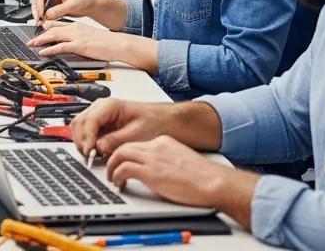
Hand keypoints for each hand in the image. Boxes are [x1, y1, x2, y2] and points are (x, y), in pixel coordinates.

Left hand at [29, 21, 128, 59]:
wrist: (118, 44)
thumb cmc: (107, 42)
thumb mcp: (89, 36)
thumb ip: (78, 38)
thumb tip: (69, 44)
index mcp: (77, 26)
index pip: (57, 25)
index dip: (45, 28)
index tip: (38, 32)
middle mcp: (75, 29)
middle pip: (52, 29)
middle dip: (39, 35)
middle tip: (31, 40)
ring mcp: (77, 37)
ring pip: (54, 36)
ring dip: (41, 40)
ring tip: (32, 44)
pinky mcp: (80, 46)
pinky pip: (61, 47)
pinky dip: (50, 49)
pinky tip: (44, 52)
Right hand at [31, 0, 125, 29]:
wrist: (91, 6)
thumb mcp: (72, 4)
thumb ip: (59, 9)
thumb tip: (48, 14)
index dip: (39, 5)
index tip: (41, 14)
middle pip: (38, 2)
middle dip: (37, 11)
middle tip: (39, 20)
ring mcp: (52, 2)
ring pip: (40, 9)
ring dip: (39, 16)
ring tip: (42, 23)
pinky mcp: (54, 10)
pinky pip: (45, 15)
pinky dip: (44, 19)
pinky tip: (46, 24)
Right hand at [70, 98, 174, 158]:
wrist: (162, 121)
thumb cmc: (153, 122)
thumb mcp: (136, 134)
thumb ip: (116, 140)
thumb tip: (99, 147)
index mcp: (110, 105)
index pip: (89, 120)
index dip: (87, 137)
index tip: (90, 151)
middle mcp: (100, 108)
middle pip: (79, 123)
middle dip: (81, 141)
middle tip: (89, 156)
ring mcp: (98, 115)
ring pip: (79, 127)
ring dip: (82, 142)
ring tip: (92, 155)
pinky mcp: (99, 124)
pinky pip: (85, 132)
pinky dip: (86, 142)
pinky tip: (95, 151)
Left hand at [105, 136, 257, 225]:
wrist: (214, 182)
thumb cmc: (203, 177)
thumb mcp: (181, 161)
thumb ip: (166, 160)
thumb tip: (156, 171)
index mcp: (164, 141)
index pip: (137, 143)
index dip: (125, 153)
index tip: (122, 162)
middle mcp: (156, 146)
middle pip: (124, 146)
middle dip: (114, 157)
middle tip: (111, 169)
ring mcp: (152, 158)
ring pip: (119, 154)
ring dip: (112, 167)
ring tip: (112, 177)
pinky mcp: (150, 172)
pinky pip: (123, 169)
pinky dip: (117, 175)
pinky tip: (119, 183)